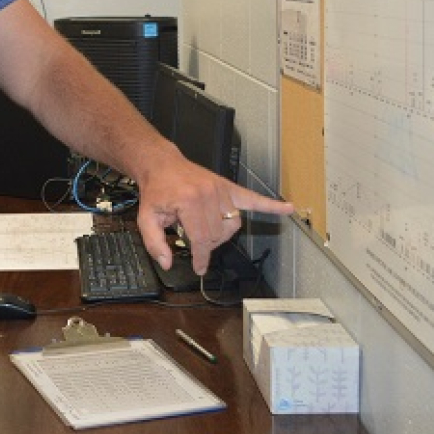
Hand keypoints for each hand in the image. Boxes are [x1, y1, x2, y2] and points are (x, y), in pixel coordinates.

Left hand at [134, 144, 291, 274]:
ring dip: (222, 233)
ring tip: (206, 230)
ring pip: (233, 224)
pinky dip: (271, 205)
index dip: (201, 258)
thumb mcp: (146, 218)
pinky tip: (288, 208)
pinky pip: (253, 198)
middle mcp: (209, 194)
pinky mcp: (228, 187)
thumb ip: (155, 242)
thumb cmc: (157, 191)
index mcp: (189, 202)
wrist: (162, 165)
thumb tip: (167, 262)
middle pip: (218, 234)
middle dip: (206, 243)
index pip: (202, 239)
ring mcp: (221, 189)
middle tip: (192, 239)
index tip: (199, 268)